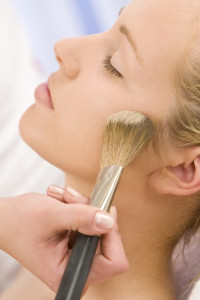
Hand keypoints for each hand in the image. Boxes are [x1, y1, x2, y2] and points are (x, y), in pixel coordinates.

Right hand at [0, 186, 128, 293]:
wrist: (6, 218)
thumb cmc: (19, 221)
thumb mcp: (51, 215)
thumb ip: (82, 217)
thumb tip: (109, 221)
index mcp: (68, 273)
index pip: (113, 262)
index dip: (111, 235)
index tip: (97, 211)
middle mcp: (77, 269)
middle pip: (109, 241)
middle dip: (92, 213)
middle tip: (71, 197)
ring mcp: (78, 256)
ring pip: (100, 227)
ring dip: (83, 206)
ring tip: (62, 197)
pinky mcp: (77, 243)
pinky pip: (92, 221)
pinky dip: (79, 206)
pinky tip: (62, 200)